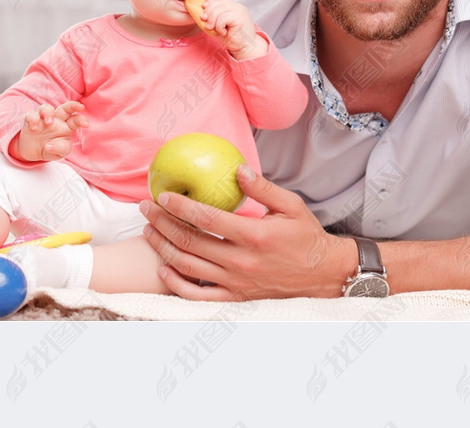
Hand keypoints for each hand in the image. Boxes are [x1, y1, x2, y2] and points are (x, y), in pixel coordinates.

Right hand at [14, 100, 87, 161]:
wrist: (33, 152)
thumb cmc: (51, 149)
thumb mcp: (59, 153)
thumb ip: (60, 149)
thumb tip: (50, 146)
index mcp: (66, 127)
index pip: (75, 120)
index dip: (81, 120)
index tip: (86, 123)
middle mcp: (56, 120)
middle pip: (65, 108)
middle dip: (73, 105)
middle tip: (79, 106)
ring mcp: (43, 118)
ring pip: (46, 107)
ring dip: (48, 112)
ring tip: (49, 123)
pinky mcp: (30, 120)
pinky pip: (31, 114)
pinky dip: (33, 119)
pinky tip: (34, 128)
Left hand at [139, 166, 355, 300]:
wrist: (323, 276)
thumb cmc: (305, 237)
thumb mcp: (290, 205)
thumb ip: (262, 188)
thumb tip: (237, 169)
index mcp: (254, 235)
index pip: (207, 218)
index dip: (181, 206)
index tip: (163, 196)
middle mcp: (241, 261)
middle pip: (191, 241)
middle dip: (163, 223)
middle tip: (146, 208)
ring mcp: (236, 283)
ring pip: (189, 267)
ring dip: (164, 248)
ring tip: (149, 231)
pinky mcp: (235, 299)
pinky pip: (198, 295)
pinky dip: (177, 283)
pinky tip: (164, 267)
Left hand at [194, 0, 263, 60]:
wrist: (245, 48)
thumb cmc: (233, 38)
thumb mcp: (219, 25)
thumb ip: (214, 17)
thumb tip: (201, 13)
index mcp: (233, 6)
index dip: (209, 2)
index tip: (203, 8)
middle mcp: (237, 6)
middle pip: (218, 2)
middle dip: (208, 11)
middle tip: (204, 20)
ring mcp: (239, 11)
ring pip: (219, 10)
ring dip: (212, 20)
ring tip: (212, 28)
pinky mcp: (240, 18)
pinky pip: (223, 18)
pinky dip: (219, 26)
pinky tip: (222, 32)